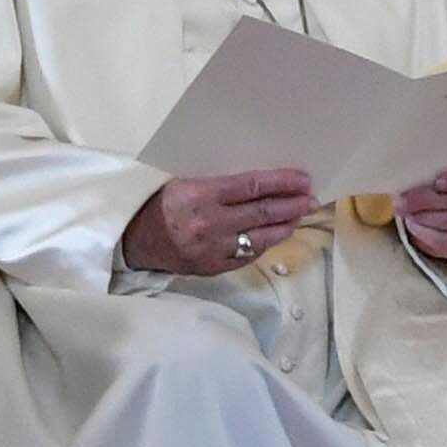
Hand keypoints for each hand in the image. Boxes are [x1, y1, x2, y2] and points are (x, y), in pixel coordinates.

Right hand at [124, 167, 314, 278]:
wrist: (135, 241)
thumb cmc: (163, 204)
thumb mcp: (185, 182)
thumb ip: (221, 183)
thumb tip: (262, 180)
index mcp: (201, 195)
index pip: (252, 186)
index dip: (282, 182)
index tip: (303, 178)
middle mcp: (210, 223)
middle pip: (263, 213)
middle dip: (292, 204)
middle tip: (310, 198)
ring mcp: (213, 249)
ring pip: (261, 238)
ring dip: (285, 226)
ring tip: (299, 215)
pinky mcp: (214, 268)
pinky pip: (248, 255)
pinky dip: (265, 243)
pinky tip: (276, 234)